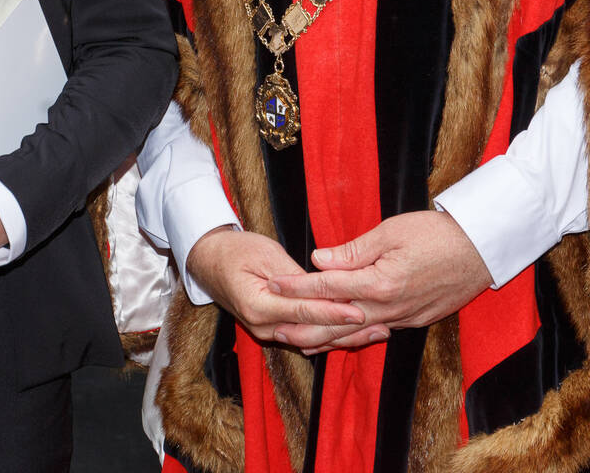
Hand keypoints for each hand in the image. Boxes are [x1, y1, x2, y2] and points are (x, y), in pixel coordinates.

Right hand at [186, 226, 369, 351]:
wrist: (209, 260)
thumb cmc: (237, 250)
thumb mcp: (267, 255)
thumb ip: (295, 276)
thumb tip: (324, 288)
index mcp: (258, 306)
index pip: (305, 312)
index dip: (335, 311)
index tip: (361, 310)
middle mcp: (262, 327)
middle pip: (312, 333)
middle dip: (348, 330)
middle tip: (381, 325)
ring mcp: (266, 332)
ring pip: (312, 339)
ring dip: (344, 336)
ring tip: (376, 331)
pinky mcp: (273, 330)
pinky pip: (305, 336)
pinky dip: (329, 335)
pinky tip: (353, 332)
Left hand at [268, 210, 491, 343]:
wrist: (482, 248)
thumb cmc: (437, 232)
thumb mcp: (391, 232)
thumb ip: (353, 251)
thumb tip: (320, 260)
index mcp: (380, 283)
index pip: (328, 287)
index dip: (298, 288)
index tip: (274, 286)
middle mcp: (389, 307)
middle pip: (337, 322)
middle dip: (304, 327)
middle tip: (274, 331)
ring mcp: (404, 317)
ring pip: (356, 334)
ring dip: (326, 340)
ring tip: (299, 344)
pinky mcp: (416, 319)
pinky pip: (377, 333)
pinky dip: (354, 338)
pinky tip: (341, 338)